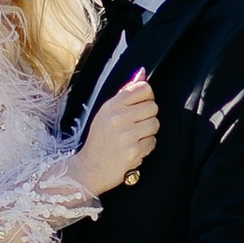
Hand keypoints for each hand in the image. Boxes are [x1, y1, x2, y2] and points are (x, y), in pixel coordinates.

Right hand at [71, 75, 157, 198]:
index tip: (139, 106)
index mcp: (111, 105)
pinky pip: (153, 142)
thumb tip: (142, 73)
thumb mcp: (106, 113)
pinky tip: (133, 149)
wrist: (88, 169)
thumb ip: (125, 93)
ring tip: (134, 138)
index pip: (143, 88)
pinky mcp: (133, 151)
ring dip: (148, 132)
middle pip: (153, 106)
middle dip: (148, 116)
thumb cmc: (98, 140)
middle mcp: (118, 118)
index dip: (146, 97)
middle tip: (135, 125)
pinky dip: (146, 147)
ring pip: (155, 124)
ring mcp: (126, 135)